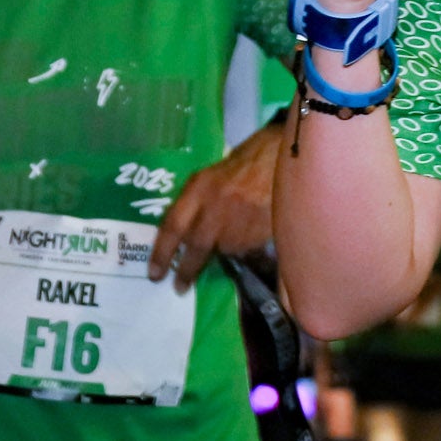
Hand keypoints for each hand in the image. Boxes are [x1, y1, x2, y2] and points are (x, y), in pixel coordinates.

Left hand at [151, 120, 280, 285]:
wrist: (284, 154)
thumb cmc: (247, 160)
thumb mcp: (213, 174)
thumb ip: (198, 201)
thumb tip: (186, 232)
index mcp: (200, 187)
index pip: (173, 225)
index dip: (161, 253)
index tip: (155, 274)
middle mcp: (216, 205)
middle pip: (197, 246)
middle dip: (186, 270)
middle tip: (180, 287)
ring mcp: (241, 219)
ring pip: (224, 249)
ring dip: (222, 251)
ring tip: (229, 241)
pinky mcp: (262, 228)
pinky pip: (248, 248)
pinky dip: (245, 248)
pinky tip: (249, 237)